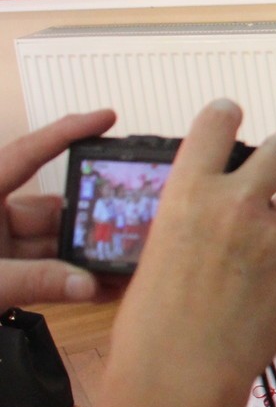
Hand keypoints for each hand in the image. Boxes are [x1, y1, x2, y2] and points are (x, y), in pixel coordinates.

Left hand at [0, 109, 115, 305]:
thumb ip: (33, 282)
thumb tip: (88, 283)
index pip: (26, 154)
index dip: (66, 132)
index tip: (107, 118)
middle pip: (49, 209)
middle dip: (89, 219)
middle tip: (131, 221)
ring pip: (52, 245)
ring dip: (86, 257)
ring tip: (125, 265)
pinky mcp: (3, 278)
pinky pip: (45, 274)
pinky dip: (73, 281)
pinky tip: (103, 288)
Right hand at [112, 102, 275, 402]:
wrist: (181, 374)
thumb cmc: (154, 320)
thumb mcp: (159, 248)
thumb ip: (193, 217)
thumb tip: (211, 208)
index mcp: (189, 192)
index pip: (217, 123)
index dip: (225, 116)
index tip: (230, 114)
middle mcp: (236, 203)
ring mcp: (273, 235)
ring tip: (242, 265)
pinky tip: (251, 299)